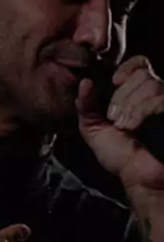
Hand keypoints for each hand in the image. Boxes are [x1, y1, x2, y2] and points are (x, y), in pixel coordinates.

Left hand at [77, 56, 163, 192]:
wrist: (140, 177)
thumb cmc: (120, 156)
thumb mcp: (94, 130)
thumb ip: (86, 106)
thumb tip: (84, 82)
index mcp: (137, 94)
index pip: (140, 64)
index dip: (128, 68)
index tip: (115, 82)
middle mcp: (155, 95)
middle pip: (142, 75)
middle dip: (123, 97)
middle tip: (116, 119)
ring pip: (151, 85)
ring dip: (131, 108)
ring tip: (126, 127)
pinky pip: (160, 100)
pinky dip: (143, 112)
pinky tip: (135, 127)